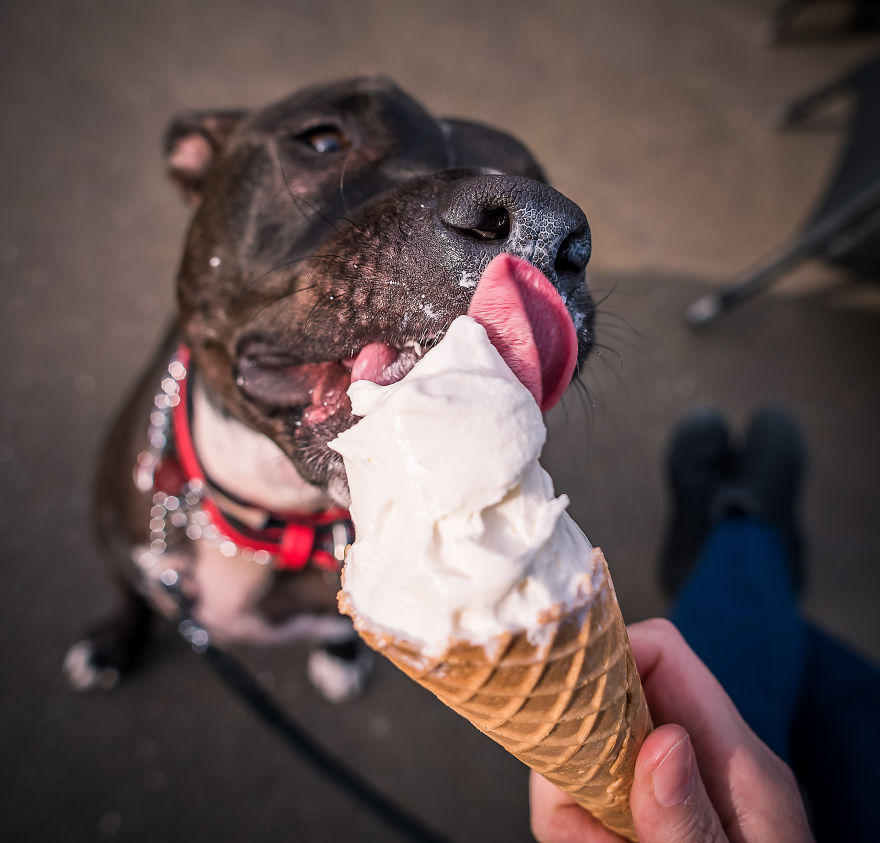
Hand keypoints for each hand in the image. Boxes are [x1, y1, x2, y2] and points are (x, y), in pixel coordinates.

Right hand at [530, 619, 812, 841]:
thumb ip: (694, 820)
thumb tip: (662, 744)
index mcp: (736, 759)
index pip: (662, 653)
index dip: (608, 660)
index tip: (565, 709)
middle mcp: (698, 761)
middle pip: (607, 706)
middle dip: (573, 755)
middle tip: (577, 818)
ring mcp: (667, 789)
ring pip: (583, 756)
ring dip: (567, 807)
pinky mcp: (643, 817)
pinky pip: (586, 802)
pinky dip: (574, 828)